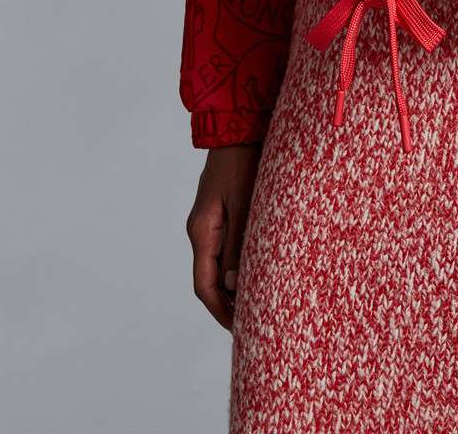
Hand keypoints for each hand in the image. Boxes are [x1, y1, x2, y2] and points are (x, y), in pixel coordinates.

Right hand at [186, 143, 262, 330]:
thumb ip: (239, 244)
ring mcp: (209, 221)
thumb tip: (235, 285)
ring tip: (256, 303)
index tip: (238, 329)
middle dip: (227, 304)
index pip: (205, 286)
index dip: (220, 310)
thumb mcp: (244, 204)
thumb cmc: (242, 162)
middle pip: (209, 279)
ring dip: (233, 286)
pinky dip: (237, 265)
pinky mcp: (220, 212)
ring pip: (218, 264)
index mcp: (202, 232)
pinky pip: (225, 248)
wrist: (236, 127)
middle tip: (251, 324)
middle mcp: (201, 231)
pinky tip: (255, 270)